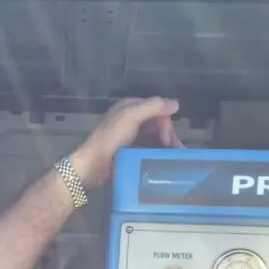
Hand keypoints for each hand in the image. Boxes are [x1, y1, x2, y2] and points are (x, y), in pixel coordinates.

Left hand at [67, 96, 183, 188]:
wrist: (92, 165)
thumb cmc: (110, 139)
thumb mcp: (131, 117)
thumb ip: (153, 107)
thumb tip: (175, 104)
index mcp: (129, 106)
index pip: (156, 108)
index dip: (166, 123)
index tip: (169, 141)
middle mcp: (129, 118)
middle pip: (156, 122)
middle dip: (168, 135)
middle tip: (176, 150)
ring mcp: (128, 134)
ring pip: (153, 135)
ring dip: (165, 144)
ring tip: (174, 156)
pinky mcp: (127, 150)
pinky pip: (146, 147)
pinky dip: (156, 151)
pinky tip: (162, 159)